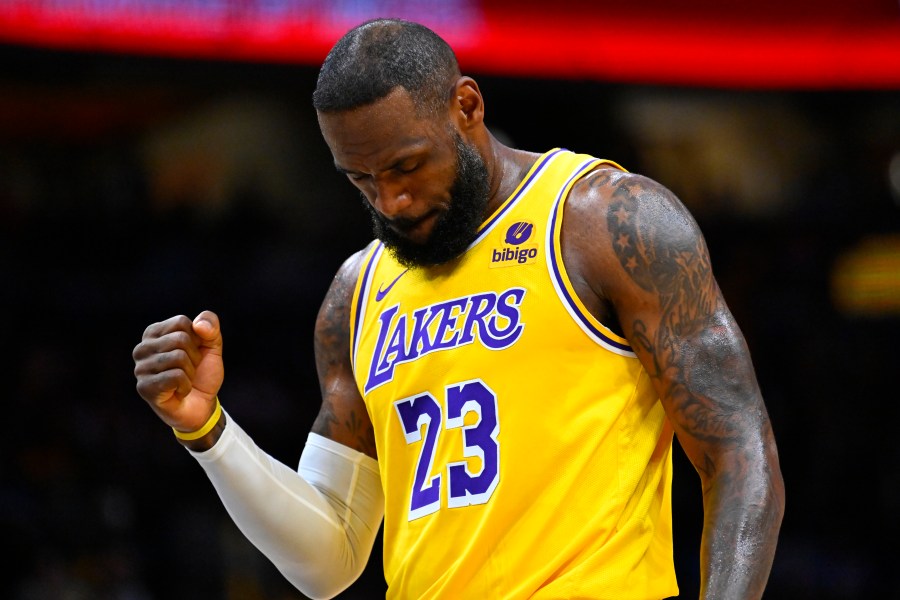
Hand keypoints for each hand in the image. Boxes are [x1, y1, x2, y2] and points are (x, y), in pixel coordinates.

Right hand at [133, 310, 223, 432]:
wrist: (202, 406)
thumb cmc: (202, 374)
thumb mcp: (212, 346)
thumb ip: (210, 327)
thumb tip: (198, 324)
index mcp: (154, 333)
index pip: (181, 322)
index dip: (196, 339)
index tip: (193, 353)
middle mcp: (142, 348)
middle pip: (180, 339)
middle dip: (195, 357)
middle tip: (189, 370)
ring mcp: (140, 368)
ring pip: (178, 358)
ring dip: (190, 372)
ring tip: (184, 380)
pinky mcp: (144, 387)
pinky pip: (175, 376)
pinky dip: (186, 386)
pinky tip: (179, 392)